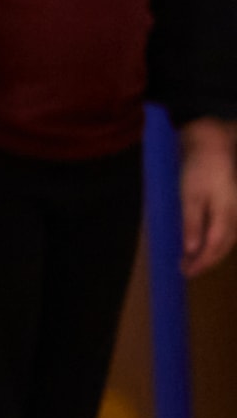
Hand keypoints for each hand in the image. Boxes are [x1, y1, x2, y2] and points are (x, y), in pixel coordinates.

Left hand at [182, 119, 236, 275]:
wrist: (213, 144)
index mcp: (226, 215)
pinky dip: (214, 240)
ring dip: (210, 252)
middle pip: (223, 246)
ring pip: (226, 239)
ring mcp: (236, 211)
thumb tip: (191, 249)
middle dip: (206, 260)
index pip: (215, 247)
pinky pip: (226, 229)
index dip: (201, 262)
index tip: (186, 272)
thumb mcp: (190, 195)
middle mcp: (236, 216)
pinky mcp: (232, 206)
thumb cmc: (199, 169)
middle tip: (187, 270)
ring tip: (192, 260)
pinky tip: (202, 241)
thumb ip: (192, 222)